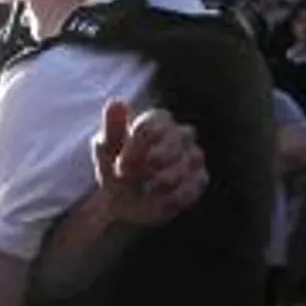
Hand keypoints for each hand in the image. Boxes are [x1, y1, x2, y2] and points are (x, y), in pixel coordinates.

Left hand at [92, 100, 208, 226]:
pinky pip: (196, 183)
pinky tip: (159, 201)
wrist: (123, 203)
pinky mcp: (199, 179)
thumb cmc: (115, 168)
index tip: (120, 166)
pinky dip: (177, 194)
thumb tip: (116, 102)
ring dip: (166, 177)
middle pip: (180, 136)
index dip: (137, 145)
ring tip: (147, 190)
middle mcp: (180, 134)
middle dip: (158, 157)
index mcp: (157, 120)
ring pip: (192, 159)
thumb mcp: (106, 150)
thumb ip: (112, 128)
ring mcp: (193, 156)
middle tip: (139, 176)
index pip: (154, 123)